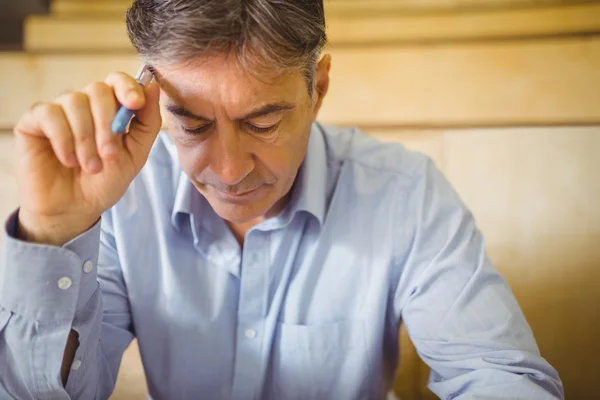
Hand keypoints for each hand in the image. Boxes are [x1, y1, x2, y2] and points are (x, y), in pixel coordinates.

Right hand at [13, 72, 161, 244]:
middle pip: (98, 89)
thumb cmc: (105, 181)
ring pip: (74, 101)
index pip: (118, 80)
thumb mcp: (135, 154)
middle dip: (107, 123)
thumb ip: (147, 122)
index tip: (136, 104)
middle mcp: (84, 104)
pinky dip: (63, 139)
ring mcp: (59, 110)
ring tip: (90, 166)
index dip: (128, 87)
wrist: (75, 208)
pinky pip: (50, 114)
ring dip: (86, 138)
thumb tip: (152, 86)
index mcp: (110, 109)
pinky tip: (68, 160)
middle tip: (109, 155)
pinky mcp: (34, 121)